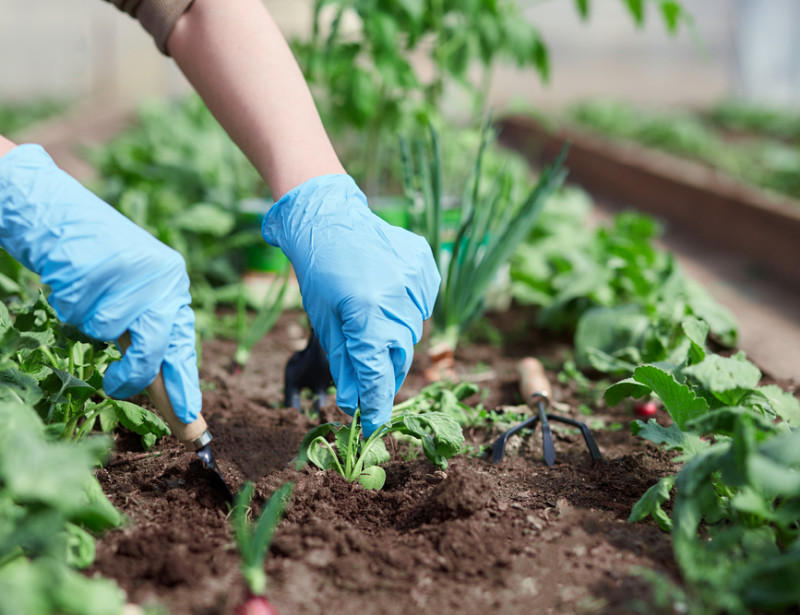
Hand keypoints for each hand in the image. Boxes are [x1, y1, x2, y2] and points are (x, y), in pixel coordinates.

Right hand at [0, 144, 200, 422]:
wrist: (59, 215)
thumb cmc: (98, 264)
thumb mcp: (133, 296)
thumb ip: (148, 334)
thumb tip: (159, 387)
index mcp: (174, 285)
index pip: (182, 344)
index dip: (183, 384)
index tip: (191, 420)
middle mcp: (164, 276)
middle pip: (155, 345)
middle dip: (134, 373)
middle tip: (115, 387)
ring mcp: (133, 271)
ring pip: (109, 329)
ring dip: (90, 322)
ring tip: (88, 294)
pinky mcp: (101, 265)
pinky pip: (80, 311)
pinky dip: (70, 304)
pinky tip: (73, 279)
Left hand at [262, 174, 439, 435]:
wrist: (328, 217)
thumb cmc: (318, 271)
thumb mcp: (324, 321)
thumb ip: (345, 362)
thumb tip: (355, 402)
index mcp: (366, 313)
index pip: (377, 373)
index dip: (375, 403)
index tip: (372, 424)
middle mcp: (397, 297)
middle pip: (400, 355)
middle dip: (384, 372)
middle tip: (371, 379)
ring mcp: (415, 279)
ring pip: (412, 331)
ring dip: (395, 338)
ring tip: (373, 320)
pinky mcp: (425, 265)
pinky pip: (422, 304)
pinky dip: (407, 310)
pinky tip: (387, 296)